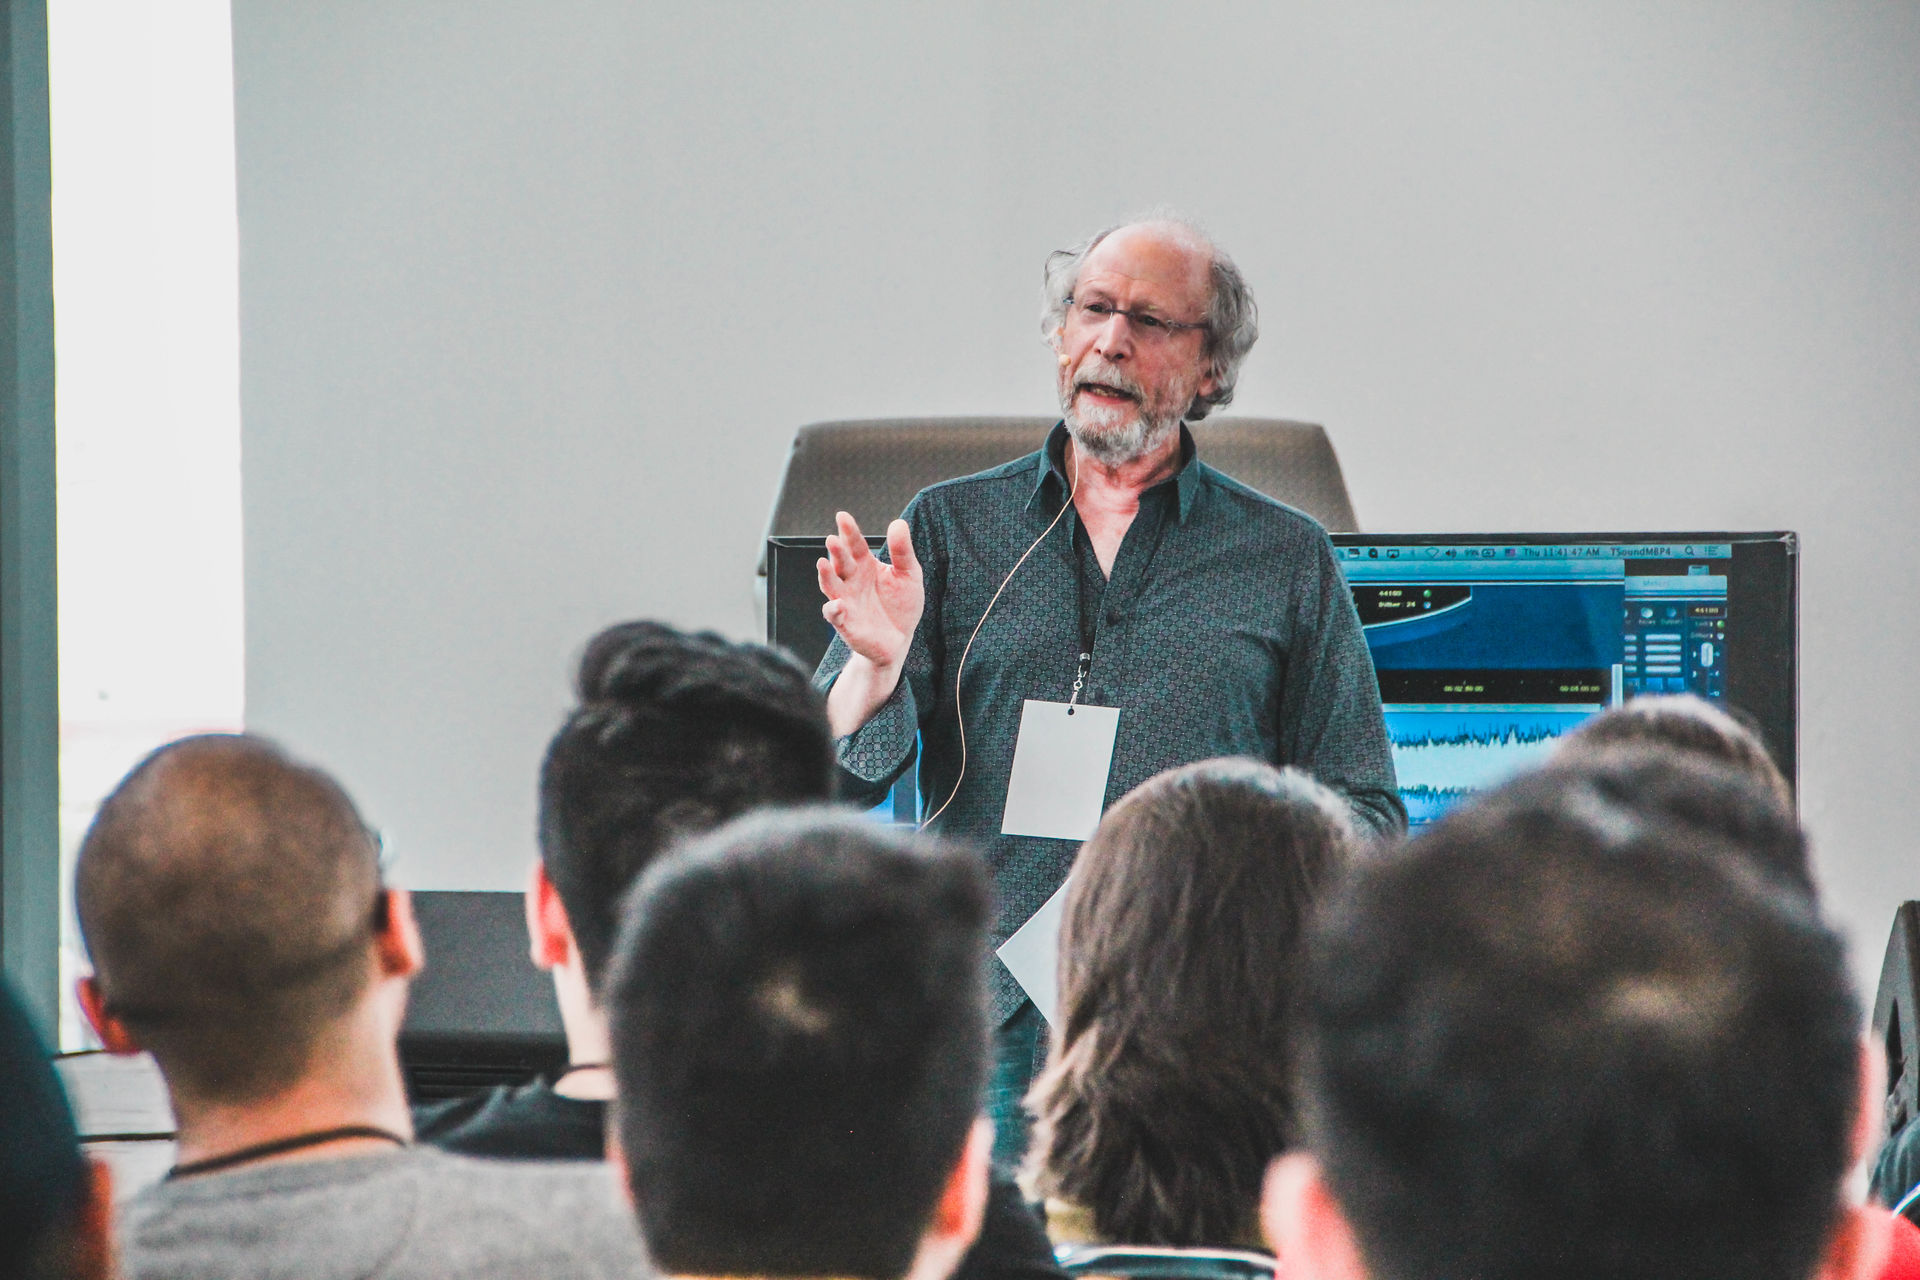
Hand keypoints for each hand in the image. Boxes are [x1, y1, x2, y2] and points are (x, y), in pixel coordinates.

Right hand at [818, 512, 922, 670]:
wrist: (899, 640)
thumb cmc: (901, 605)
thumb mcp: (909, 575)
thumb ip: (902, 551)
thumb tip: (899, 523)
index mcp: (865, 565)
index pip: (855, 544)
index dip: (848, 531)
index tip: (842, 516)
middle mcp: (851, 581)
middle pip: (840, 562)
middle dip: (836, 551)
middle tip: (833, 539)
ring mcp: (846, 601)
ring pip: (830, 585)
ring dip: (825, 575)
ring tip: (822, 563)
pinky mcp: (845, 623)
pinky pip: (834, 615)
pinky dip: (833, 610)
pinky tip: (837, 605)